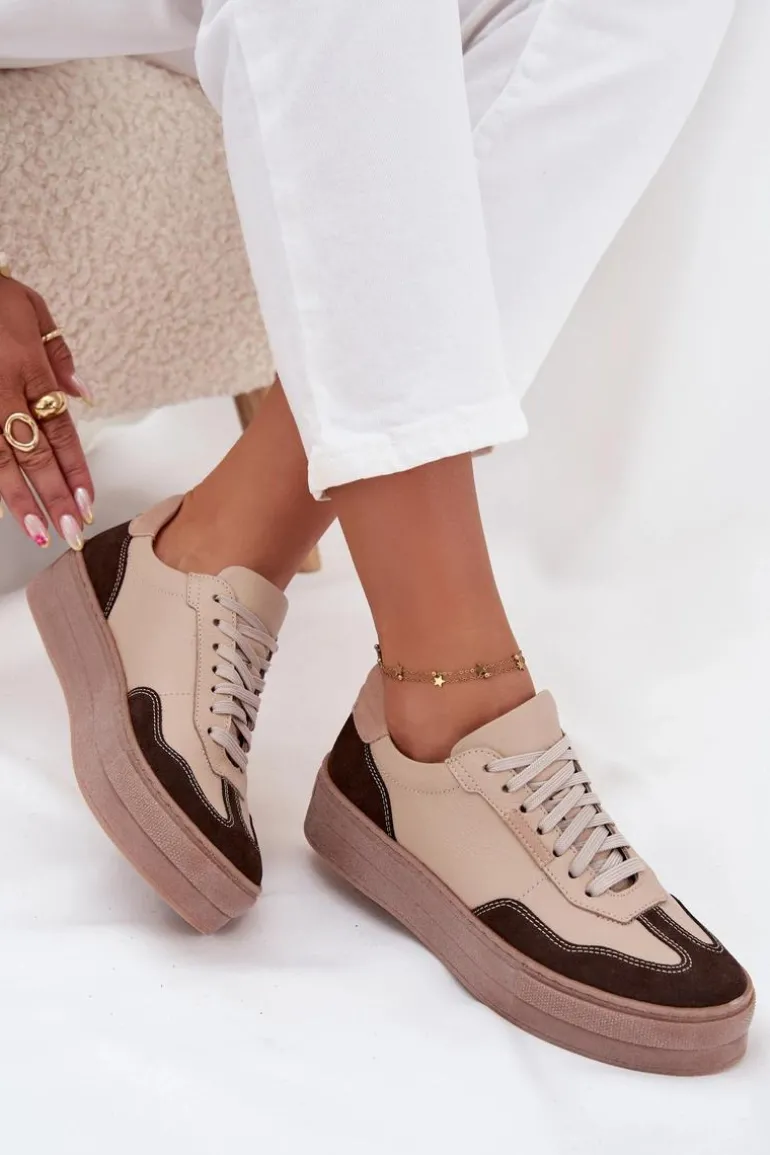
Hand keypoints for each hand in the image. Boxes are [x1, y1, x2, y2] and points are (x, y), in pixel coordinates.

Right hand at [0, 263, 93, 549]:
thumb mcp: (33, 307)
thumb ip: (57, 352)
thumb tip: (80, 393)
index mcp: (29, 368)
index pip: (60, 430)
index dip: (76, 469)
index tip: (88, 500)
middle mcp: (3, 389)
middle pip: (35, 453)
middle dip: (55, 496)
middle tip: (72, 532)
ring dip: (20, 499)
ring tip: (38, 532)